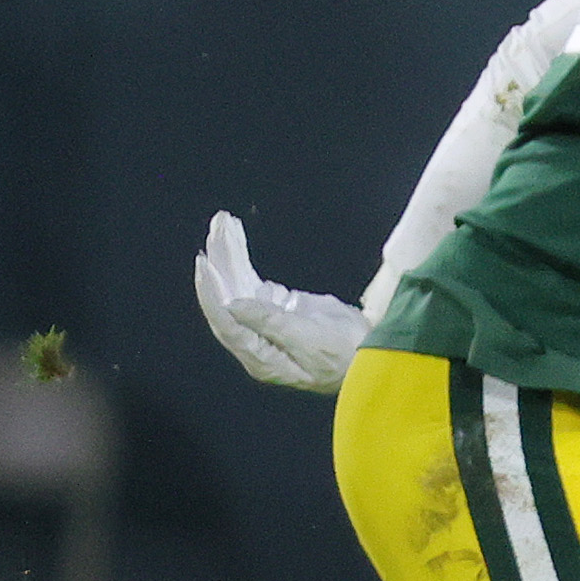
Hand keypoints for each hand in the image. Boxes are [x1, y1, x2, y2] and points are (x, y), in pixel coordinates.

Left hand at [193, 212, 366, 392]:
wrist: (374, 352)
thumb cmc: (348, 354)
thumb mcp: (311, 340)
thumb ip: (271, 322)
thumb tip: (233, 305)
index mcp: (261, 357)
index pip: (227, 323)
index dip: (213, 293)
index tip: (205, 263)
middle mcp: (256, 340)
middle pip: (229, 298)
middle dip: (221, 262)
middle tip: (216, 227)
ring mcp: (265, 324)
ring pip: (238, 285)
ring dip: (231, 254)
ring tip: (223, 222)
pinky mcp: (277, 309)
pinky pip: (253, 282)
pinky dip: (243, 261)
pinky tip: (235, 239)